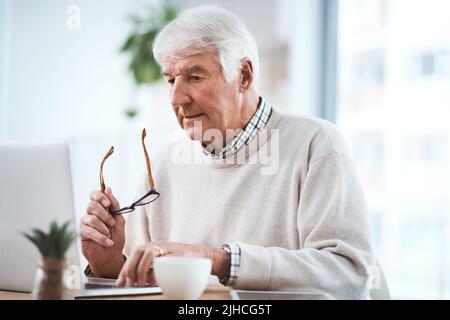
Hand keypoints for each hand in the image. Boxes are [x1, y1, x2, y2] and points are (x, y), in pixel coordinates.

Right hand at [80, 187, 125, 277]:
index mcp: (100, 208)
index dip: (99, 196)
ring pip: (91, 218)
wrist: (112, 255)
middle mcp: (91, 214)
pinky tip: (108, 242)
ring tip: (110, 234)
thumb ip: (115, 205)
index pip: (94, 195)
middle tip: (112, 223)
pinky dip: (101, 237)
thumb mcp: (119, 220)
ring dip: (104, 227)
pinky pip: (90, 232)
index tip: (108, 204)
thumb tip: (108, 189)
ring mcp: (85, 224)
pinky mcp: (82, 234)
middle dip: (104, 214)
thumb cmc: (116, 237)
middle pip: (91, 205)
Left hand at [116, 241, 230, 286]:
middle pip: (138, 252)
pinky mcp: (175, 252)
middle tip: (129, 283)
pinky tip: (154, 281)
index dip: (125, 269)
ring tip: (142, 283)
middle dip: (131, 269)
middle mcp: (158, 244)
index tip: (120, 282)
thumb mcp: (163, 263)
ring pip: (147, 253)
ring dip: (142, 270)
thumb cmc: (182, 261)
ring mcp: (167, 247)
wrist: (201, 255)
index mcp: (153, 247)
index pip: (134, 255)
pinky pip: (161, 259)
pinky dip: (154, 270)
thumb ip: (150, 269)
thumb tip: (135, 280)